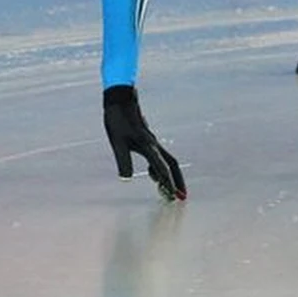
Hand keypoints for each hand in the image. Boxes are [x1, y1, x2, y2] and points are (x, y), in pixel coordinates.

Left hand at [103, 85, 186, 200]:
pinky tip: (151, 173)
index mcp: (148, 146)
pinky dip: (159, 167)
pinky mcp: (146, 139)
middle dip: (177, 181)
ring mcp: (151, 141)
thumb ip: (123, 160)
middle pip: (172, 164)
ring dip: (170, 175)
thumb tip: (126, 180)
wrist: (120, 98)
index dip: (168, 183)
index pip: (162, 168)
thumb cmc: (118, 119)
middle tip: (181, 198)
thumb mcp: (117, 141)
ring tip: (168, 191)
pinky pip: (159, 156)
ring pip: (167, 160)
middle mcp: (153, 144)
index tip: (174, 196)